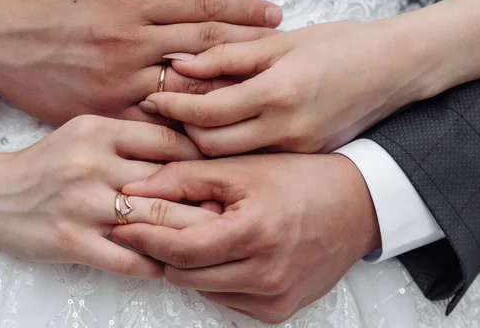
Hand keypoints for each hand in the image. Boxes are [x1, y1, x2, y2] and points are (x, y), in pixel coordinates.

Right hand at [0, 0, 280, 124]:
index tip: (273, 16)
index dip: (243, 9)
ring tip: (262, 92)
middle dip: (249, 48)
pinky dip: (186, 126)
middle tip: (282, 54)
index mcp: (131, 3)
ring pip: (187, 88)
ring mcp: (119, 82)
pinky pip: (155, 124)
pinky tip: (215, 129)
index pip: (202, 5)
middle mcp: (131, 44)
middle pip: (206, 47)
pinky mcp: (105, 113)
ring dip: (228, 90)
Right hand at [0, 115, 217, 278]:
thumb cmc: (48, 163)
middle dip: (206, 200)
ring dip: (189, 235)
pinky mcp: (70, 242)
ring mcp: (81, 205)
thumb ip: (130, 138)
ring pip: (153, 222)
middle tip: (236, 212)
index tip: (226, 173)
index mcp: (100, 131)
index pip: (168, 141)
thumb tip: (185, 148)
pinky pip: (127, 259)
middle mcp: (92, 164)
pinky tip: (175, 267)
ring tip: (217, 241)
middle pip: (167, 183)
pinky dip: (156, 264)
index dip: (203, 158)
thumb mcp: (86, 133)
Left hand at [113, 154, 380, 322]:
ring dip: (188, 264)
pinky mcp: (279, 311)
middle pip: (186, 275)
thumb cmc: (300, 180)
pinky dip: (214, 277)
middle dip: (162, 251)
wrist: (356, 206)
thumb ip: (184, 178)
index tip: (123, 225)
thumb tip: (133, 190)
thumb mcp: (241, 168)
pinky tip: (224, 251)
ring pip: (202, 289)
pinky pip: (226, 299)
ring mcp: (275, 298)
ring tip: (195, 233)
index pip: (181, 249)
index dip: (146, 238)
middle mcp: (267, 275)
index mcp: (256, 234)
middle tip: (153, 227)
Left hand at [140, 20, 431, 154]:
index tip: (153, 98)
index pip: (207, 113)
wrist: (395, 71)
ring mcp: (297, 150)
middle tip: (165, 116)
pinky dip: (231, 152)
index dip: (173, 107)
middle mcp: (286, 131)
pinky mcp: (304, 157)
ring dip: (203, 146)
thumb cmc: (343, 46)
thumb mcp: (283, 42)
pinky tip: (224, 134)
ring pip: (230, 161)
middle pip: (211, 147)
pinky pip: (255, 162)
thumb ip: (228, 55)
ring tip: (188, 126)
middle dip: (181, 133)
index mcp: (279, 94)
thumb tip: (181, 64)